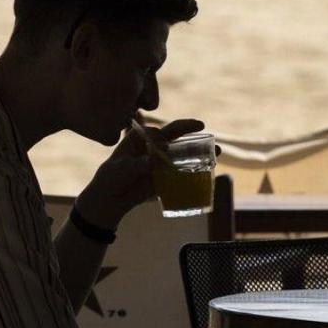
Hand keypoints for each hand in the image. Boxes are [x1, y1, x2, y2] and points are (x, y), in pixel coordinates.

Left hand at [75, 117, 203, 231]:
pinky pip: (183, 170)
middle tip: (202, 127)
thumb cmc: (111, 178)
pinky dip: (196, 169)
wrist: (111, 199)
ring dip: (200, 150)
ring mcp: (162, 160)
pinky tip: (210, 169)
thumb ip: (136, 164)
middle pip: (175, 135)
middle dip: (190, 130)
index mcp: (140, 138)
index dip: (163, 136)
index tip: (165, 146)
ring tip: (216, 151)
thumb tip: (152, 161)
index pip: (156, 132)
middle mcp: (154, 146)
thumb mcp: (121, 170)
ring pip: (183, 152)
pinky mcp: (166, 175)